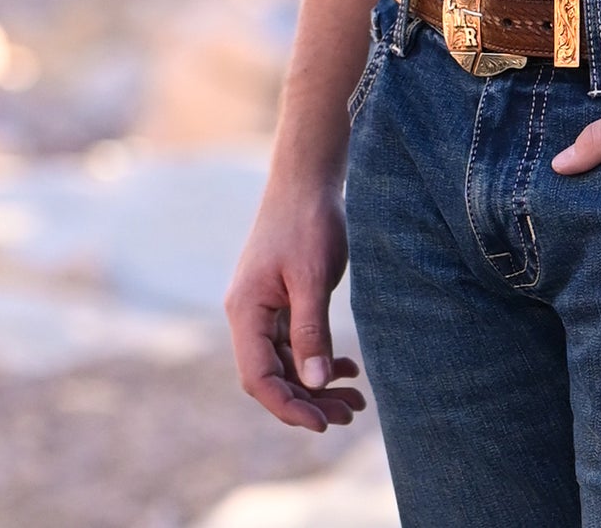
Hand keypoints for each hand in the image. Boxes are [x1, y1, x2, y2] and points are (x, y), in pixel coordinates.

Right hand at [225, 186, 366, 431]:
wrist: (308, 178)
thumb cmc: (308, 220)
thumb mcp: (312, 276)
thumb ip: (311, 329)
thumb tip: (313, 383)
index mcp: (245, 311)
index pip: (258, 377)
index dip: (289, 406)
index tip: (323, 423)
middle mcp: (248, 315)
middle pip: (273, 376)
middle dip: (309, 401)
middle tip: (350, 414)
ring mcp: (263, 309)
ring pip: (286, 363)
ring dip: (317, 384)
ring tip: (355, 400)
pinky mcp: (280, 301)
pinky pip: (294, 343)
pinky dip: (318, 358)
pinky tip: (346, 367)